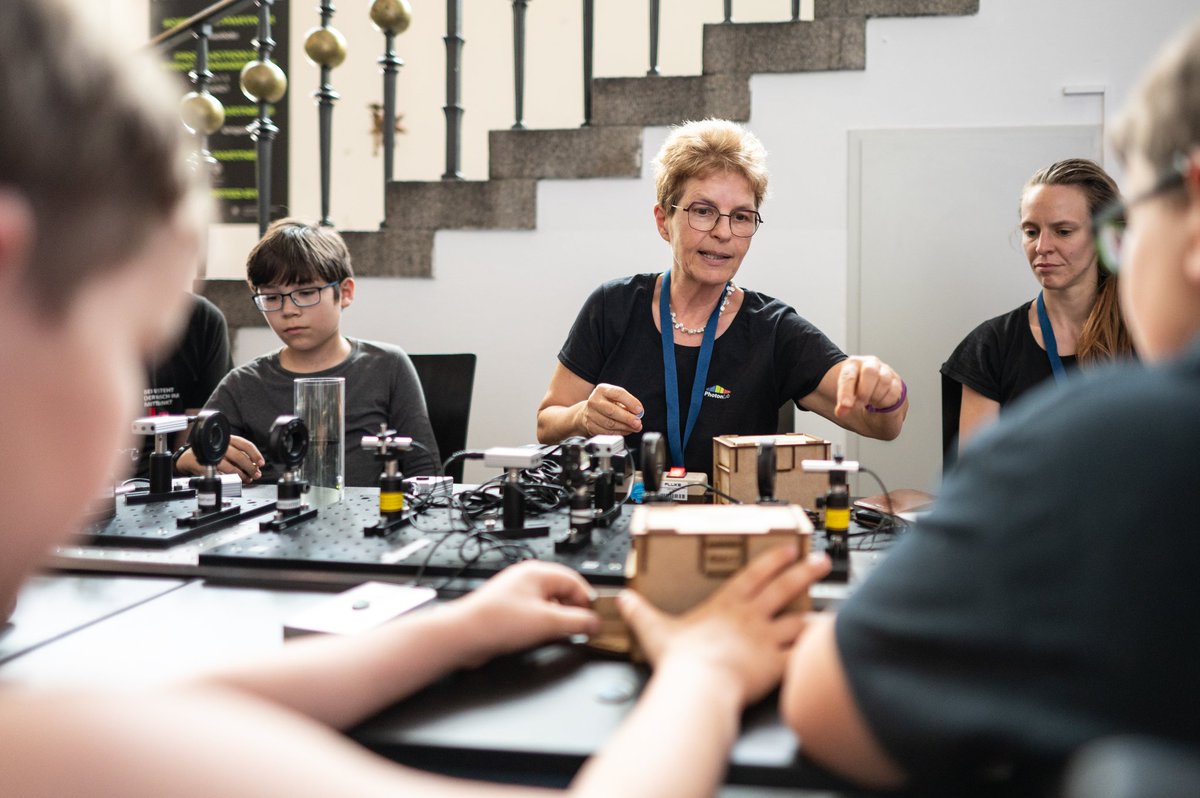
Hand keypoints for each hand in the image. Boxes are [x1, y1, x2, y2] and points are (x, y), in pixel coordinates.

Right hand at [176, 434, 263, 483]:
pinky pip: (220, 474)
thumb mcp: (228, 449)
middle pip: (239, 456)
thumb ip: (241, 455)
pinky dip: (229, 479)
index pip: (245, 444)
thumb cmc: (213, 452)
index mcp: (228, 439)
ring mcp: (212, 455)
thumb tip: (256, 465)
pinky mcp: (205, 465)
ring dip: (241, 475)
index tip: (261, 463)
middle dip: (250, 467)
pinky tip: (234, 481)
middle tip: (256, 474)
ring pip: (230, 467)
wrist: (190, 456)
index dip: (255, 454)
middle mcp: (221, 445)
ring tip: (247, 479)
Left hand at [448, 560, 600, 666]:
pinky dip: (542, 625)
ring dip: (557, 620)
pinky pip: (534, 614)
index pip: (576, 581)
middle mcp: (526, 579)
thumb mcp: (548, 623)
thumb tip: (595, 623)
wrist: (464, 635)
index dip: (588, 601)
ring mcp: (516, 593)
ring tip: (559, 635)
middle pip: (563, 592)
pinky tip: (540, 637)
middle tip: (579, 629)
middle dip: (573, 612)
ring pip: (549, 604)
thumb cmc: (497, 621)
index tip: (593, 620)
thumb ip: (578, 622)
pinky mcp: (508, 609)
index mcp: (538, 572)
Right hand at [579, 383, 642, 436]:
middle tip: (638, 422)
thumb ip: (627, 403)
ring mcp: (591, 414)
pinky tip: (626, 430)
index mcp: (602, 390)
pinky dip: (619, 433)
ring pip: (610, 424)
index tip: (639, 410)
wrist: (589, 411)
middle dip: (627, 418)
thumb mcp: (615, 397)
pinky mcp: (591, 426)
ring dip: (625, 427)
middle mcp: (594, 401)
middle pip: (612, 411)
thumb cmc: (606, 403)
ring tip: (635, 427)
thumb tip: (638, 413)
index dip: (630, 402)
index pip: (618, 394)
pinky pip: (607, 432)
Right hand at [619, 545, 831, 706]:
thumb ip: (640, 612)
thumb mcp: (654, 630)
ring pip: (800, 621)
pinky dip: (815, 651)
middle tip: (823, 562)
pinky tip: (825, 649)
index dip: (774, 559)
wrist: (699, 686)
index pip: (754, 574)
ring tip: (830, 610)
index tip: (790, 548)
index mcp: (725, 605)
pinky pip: (802, 655)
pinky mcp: (776, 665)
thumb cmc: (680, 660)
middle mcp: (751, 617)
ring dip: (816, 615)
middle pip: (784, 589)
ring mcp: (766, 640)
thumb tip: (623, 599)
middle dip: (805, 572)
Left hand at [835, 356, 903, 417]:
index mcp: (852, 365)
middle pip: (870, 372)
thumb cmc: (856, 393)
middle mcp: (870, 364)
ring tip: (870, 404)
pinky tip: (879, 404)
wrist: (871, 395)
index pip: (848, 376)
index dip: (846, 392)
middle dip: (864, 393)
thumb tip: (841, 411)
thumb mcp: (845, 397)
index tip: (845, 406)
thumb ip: (843, 404)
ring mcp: (885, 371)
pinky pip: (894, 391)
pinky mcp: (896, 382)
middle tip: (859, 406)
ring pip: (884, 381)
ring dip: (875, 397)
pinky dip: (885, 401)